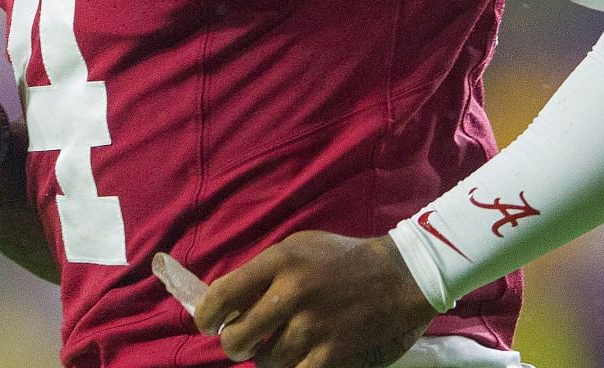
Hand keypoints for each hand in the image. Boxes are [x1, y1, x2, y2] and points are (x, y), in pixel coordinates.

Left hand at [194, 231, 437, 367]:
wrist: (399, 276)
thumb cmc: (339, 259)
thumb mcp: (296, 248)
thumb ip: (260, 273)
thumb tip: (225, 302)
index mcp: (279, 262)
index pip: (222, 295)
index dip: (205, 316)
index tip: (206, 323)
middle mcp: (291, 294)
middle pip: (236, 338)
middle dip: (233, 343)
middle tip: (240, 340)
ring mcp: (313, 327)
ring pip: (264, 362)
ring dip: (265, 358)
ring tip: (278, 344)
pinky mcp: (332, 353)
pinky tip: (296, 358)